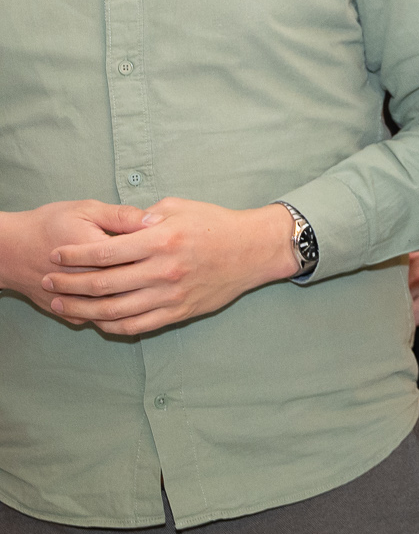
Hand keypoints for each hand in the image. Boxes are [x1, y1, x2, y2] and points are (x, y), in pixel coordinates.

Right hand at [0, 201, 160, 323]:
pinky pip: (100, 320)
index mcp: (97, 255)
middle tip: (160, 264)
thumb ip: (122, 217)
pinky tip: (131, 300)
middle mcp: (88, 283)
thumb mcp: (87, 210)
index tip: (166, 244)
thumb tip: (155, 221)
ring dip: (138, 299)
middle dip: (151, 276)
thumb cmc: (49, 224)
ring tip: (149, 283)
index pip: (141, 258)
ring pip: (118, 309)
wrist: (9, 250)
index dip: (158, 252)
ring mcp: (77, 303)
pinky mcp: (69, 314)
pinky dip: (118, 312)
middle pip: (133, 286)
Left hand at [41, 198, 298, 335]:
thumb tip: (118, 226)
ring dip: (83, 308)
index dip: (74, 255)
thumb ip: (145, 217)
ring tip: (63, 303)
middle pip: (104, 283)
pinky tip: (97, 319)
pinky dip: (111, 325)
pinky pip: (137, 326)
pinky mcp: (179, 312)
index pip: (105, 251)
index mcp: (161, 240)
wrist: (254, 249)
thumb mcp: (180, 207)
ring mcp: (171, 294)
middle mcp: (164, 270)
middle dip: (69, 283)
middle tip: (49, 281)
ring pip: (115, 310)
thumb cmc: (216, 224)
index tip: (56, 256)